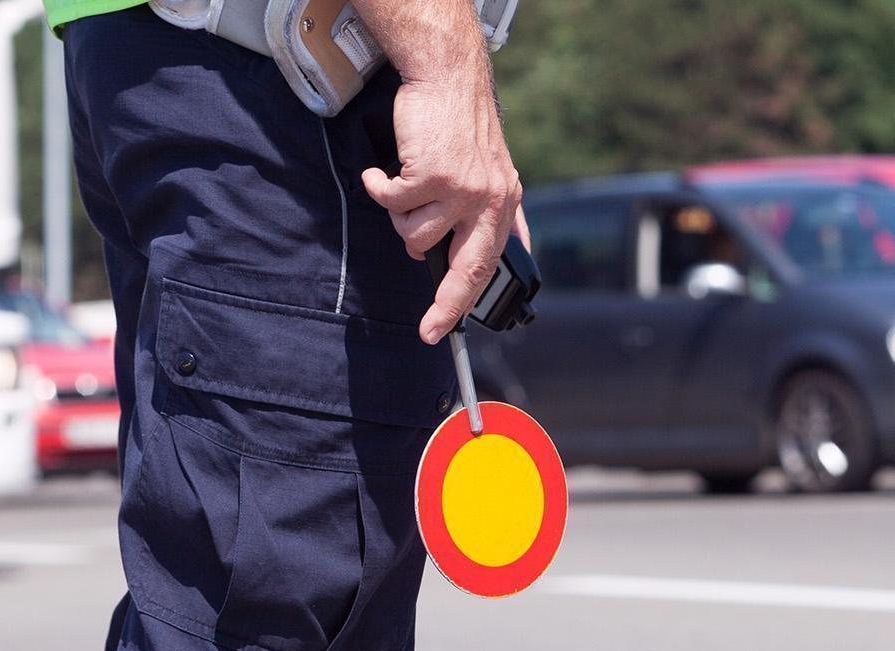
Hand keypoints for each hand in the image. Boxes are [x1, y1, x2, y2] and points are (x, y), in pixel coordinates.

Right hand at [362, 74, 522, 344]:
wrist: (448, 77)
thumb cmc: (461, 122)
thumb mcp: (493, 167)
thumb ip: (496, 207)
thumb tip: (516, 245)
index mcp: (503, 202)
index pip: (488, 263)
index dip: (467, 300)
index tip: (448, 326)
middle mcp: (487, 199)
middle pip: (464, 269)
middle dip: (444, 306)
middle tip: (427, 330)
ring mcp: (460, 189)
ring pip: (414, 234)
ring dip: (398, 214)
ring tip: (403, 187)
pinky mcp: (431, 174)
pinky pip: (390, 201)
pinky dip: (378, 187)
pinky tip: (381, 173)